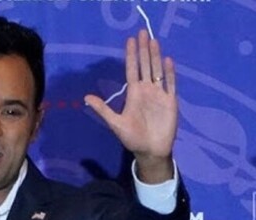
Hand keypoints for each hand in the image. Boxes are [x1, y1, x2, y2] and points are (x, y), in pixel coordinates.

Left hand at [85, 30, 176, 183]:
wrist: (150, 150)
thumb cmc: (132, 137)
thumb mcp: (114, 123)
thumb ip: (103, 109)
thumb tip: (86, 97)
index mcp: (134, 94)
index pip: (132, 70)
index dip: (131, 56)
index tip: (130, 41)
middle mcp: (147, 90)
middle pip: (145, 66)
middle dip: (143, 50)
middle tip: (143, 32)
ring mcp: (159, 95)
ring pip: (157, 71)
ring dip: (155, 56)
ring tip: (154, 41)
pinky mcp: (170, 101)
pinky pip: (170, 84)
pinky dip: (169, 73)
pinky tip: (167, 61)